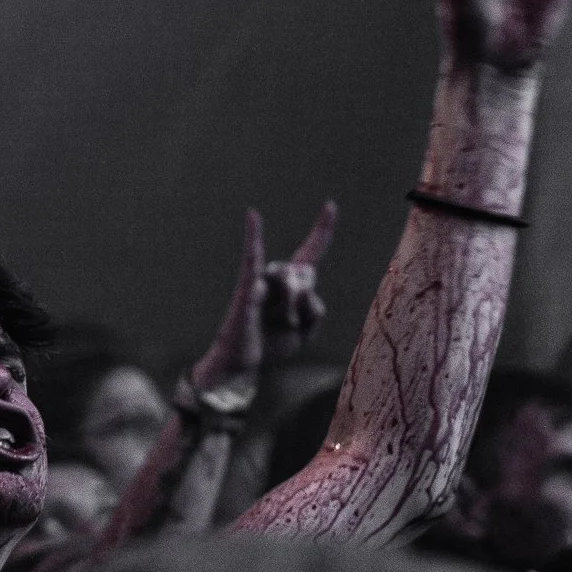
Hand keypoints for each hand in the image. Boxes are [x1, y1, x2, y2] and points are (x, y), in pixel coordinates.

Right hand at [192, 207, 338, 392]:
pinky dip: (253, 235)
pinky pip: (252, 259)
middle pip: (307, 274)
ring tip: (279, 324)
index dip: (322, 229)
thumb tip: (304, 282)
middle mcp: (275, 277)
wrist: (241, 365)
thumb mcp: (305, 332)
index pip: (310, 251)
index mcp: (291, 285)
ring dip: (293, 310)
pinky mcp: (247, 288)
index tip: (330, 206)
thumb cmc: (269, 345)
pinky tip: (253, 215)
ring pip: (293, 281)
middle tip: (289, 323)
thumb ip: (314, 309)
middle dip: (306, 303)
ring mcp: (260, 280)